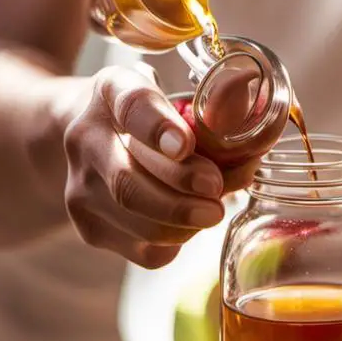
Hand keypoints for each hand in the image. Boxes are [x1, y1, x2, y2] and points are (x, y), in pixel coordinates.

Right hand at [62, 64, 252, 267]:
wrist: (96, 137)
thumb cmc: (153, 116)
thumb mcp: (179, 93)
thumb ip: (219, 108)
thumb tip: (262, 136)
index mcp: (113, 90)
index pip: (131, 106)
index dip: (158, 127)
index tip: (185, 145)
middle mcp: (85, 137)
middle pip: (129, 180)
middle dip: (181, 194)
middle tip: (216, 194)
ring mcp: (80, 187)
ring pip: (137, 221)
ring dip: (185, 223)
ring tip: (213, 209)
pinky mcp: (90, 227)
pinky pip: (144, 250)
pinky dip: (178, 242)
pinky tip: (191, 225)